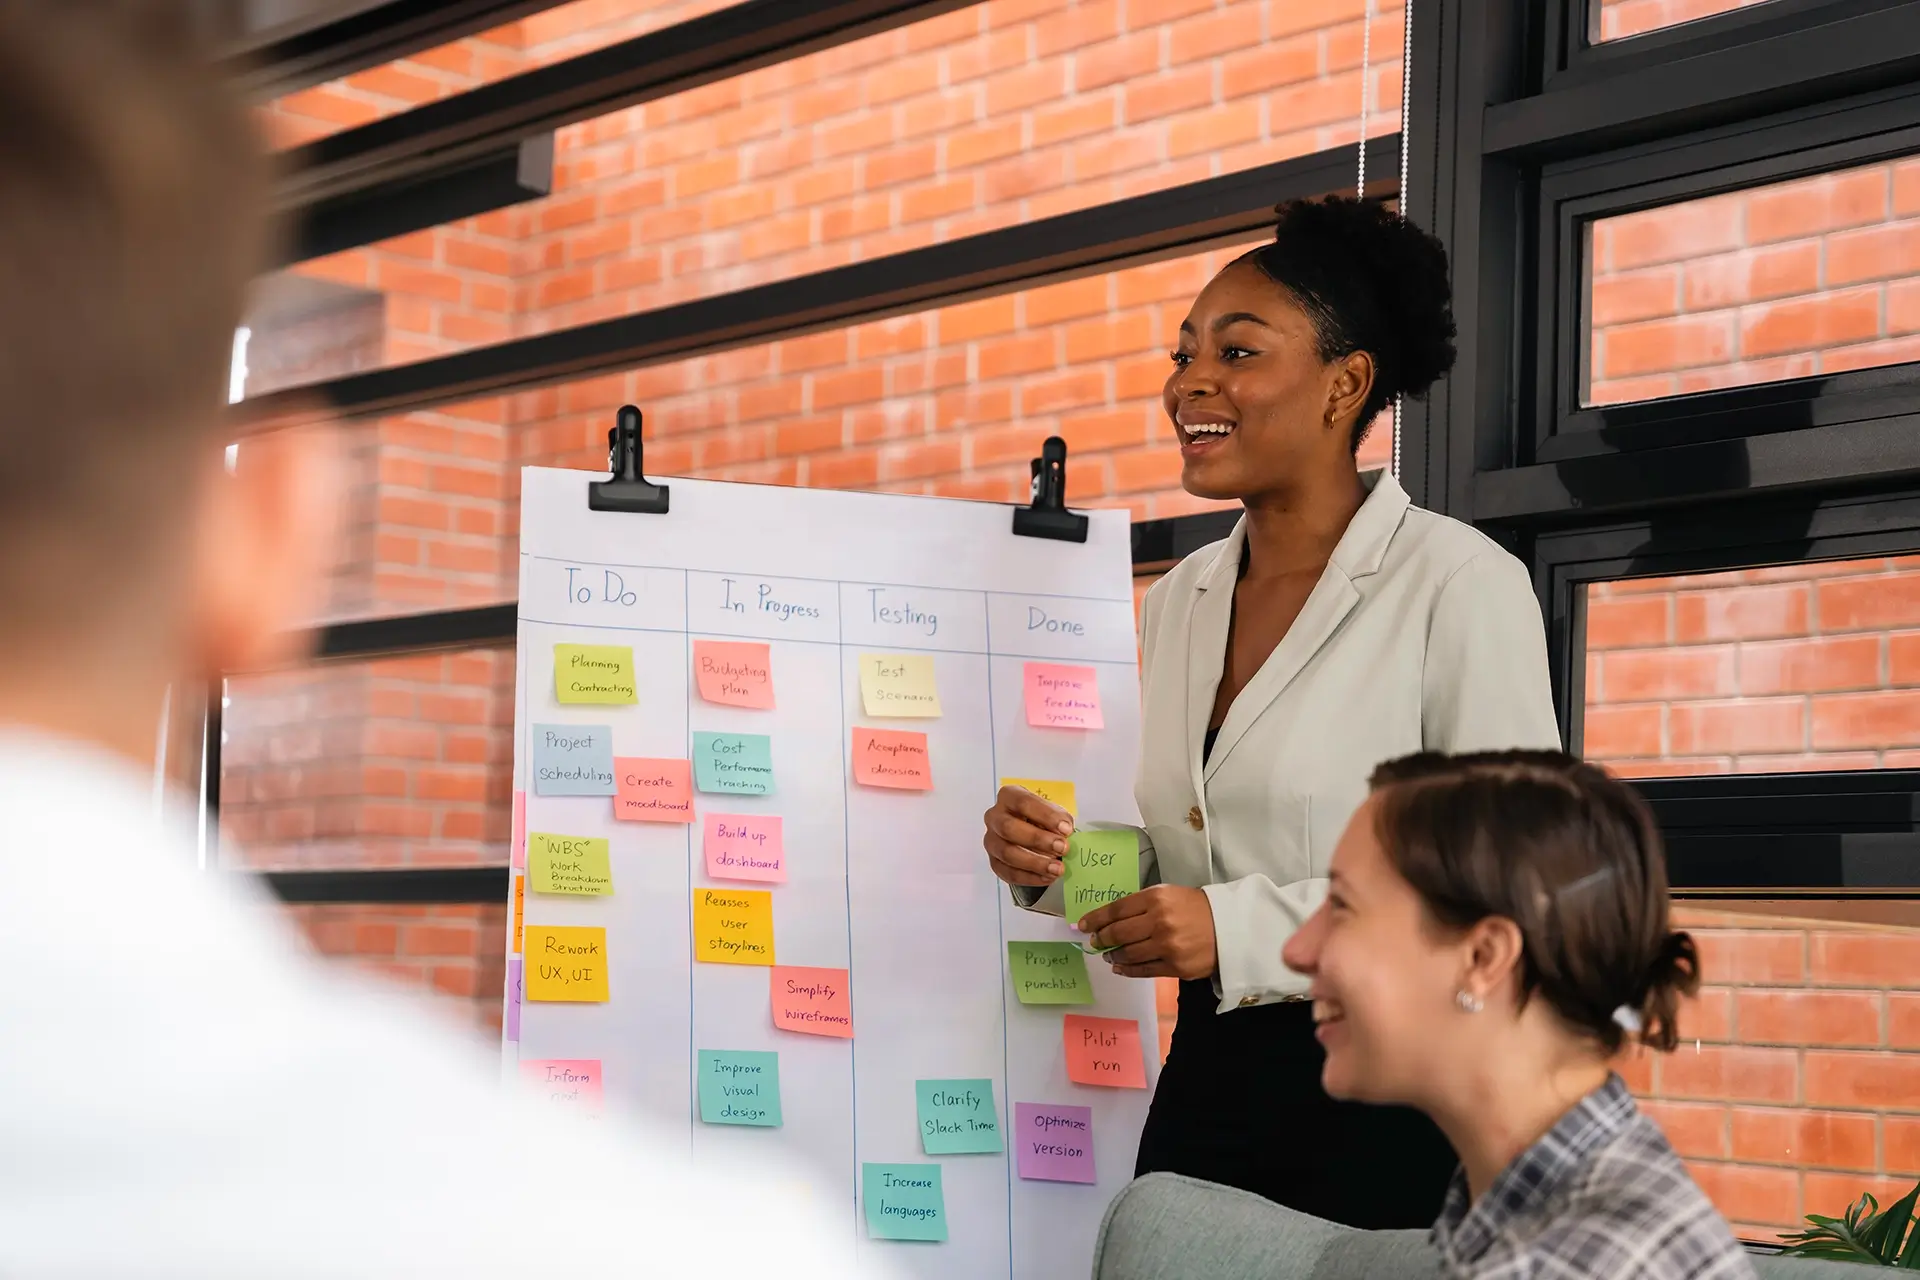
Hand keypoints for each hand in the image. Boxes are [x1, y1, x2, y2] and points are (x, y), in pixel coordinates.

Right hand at [982, 785, 1073, 886]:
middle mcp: (994, 817)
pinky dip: (1030, 877)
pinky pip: (1008, 873)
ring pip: (1007, 853)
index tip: (1066, 829)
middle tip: (1062, 848)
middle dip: (1037, 839)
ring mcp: (991, 840)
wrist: (1032, 835)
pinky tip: (1047, 877)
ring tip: (1057, 869)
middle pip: (1008, 828)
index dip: (1045, 816)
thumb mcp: (1053, 813)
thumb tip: (1065, 833)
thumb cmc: (1042, 820)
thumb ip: (1059, 820)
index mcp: (1009, 796)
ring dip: (1035, 863)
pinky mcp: (994, 862)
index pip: (1023, 803)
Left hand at [1079, 885, 1216, 979]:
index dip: (1096, 918)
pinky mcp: (1175, 967)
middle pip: (1118, 932)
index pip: (1116, 909)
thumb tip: (1111, 919)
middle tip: (1095, 941)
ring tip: (1109, 954)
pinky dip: (1127, 970)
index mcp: (1156, 898)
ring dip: (1114, 955)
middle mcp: (1159, 921)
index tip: (1083, 925)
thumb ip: (1141, 905)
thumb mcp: (1168, 895)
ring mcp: (1167, 946)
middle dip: (1102, 938)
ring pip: (1128, 954)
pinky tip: (1120, 967)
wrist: (1230, 927)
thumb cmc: (1195, 908)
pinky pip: (1143, 970)